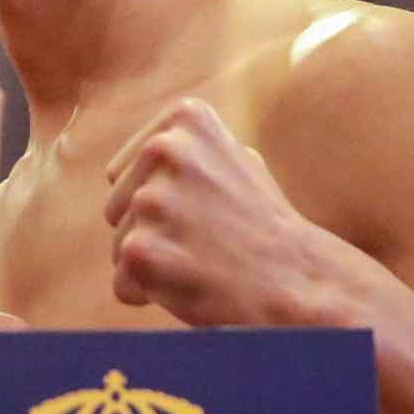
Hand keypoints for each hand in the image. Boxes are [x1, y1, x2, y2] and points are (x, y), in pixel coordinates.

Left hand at [103, 97, 336, 326]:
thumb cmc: (264, 226)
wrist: (298, 280)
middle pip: (115, 207)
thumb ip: (189, 148)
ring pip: (119, 247)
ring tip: (204, 260)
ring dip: (154, 265)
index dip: (160, 204)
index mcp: (184, 119)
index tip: (206, 210)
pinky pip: (122, 283)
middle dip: (151, 233)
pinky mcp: (142, 248)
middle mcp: (164, 148)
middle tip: (207, 240)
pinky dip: (150, 294)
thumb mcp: (234, 160)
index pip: (123, 173)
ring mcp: (152, 199)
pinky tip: (193, 285)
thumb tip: (153, 145)